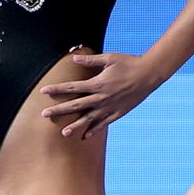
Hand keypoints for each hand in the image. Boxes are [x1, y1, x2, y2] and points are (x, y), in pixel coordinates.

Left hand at [39, 48, 161, 139]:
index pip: (72, 87)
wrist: (150, 74)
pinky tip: (85, 136)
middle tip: (45, 115)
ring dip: (76, 125)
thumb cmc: (129, 63)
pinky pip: (104, 123)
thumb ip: (91, 60)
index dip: (57, 89)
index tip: (43, 91)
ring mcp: (110, 107)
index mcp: (98, 83)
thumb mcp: (109, 58)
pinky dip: (94, 130)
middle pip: (76, 105)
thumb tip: (74, 58)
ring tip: (63, 133)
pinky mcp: (119, 112)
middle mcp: (102, 97)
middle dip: (59, 110)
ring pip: (89, 118)